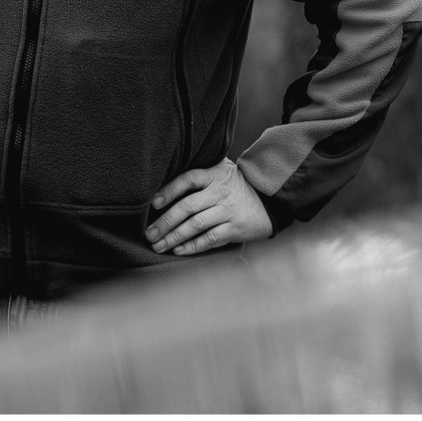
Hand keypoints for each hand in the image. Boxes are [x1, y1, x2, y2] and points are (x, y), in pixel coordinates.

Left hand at [146, 158, 271, 254]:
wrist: (271, 198)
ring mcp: (228, 211)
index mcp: (215, 175)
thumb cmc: (239, 184)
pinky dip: (193, 246)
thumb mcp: (223, 169)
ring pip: (196, 225)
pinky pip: (210, 239)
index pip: (187, 180)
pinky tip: (178, 250)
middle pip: (188, 206)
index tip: (153, 204)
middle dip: (165, 222)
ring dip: (174, 237)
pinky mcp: (235, 228)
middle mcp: (220, 192)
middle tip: (149, 234)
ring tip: (159, 245)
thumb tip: (168, 178)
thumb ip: (202, 172)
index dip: (169, 191)